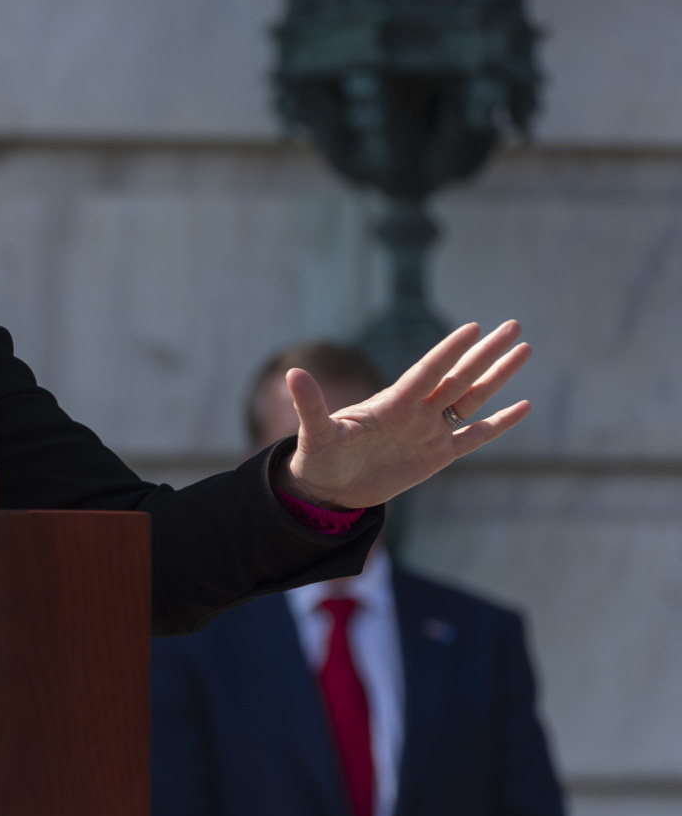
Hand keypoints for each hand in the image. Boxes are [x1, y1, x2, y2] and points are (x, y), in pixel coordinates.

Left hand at [279, 321, 530, 509]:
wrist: (327, 490)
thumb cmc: (318, 458)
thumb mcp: (314, 434)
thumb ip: (309, 405)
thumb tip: (292, 373)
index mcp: (391, 404)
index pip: (427, 372)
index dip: (449, 351)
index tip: (474, 327)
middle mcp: (416, 412)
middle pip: (459, 377)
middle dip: (486, 353)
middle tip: (514, 325)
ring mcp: (429, 432)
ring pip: (472, 399)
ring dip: (497, 376)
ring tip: (524, 350)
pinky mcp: (437, 456)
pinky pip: (474, 437)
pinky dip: (499, 424)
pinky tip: (523, 405)